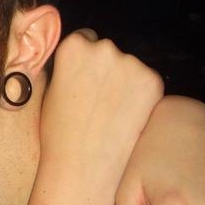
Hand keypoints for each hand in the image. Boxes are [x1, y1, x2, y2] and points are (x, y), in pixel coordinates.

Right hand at [41, 30, 162, 192]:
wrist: (82, 165)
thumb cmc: (59, 132)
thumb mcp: (52, 88)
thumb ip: (69, 67)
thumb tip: (81, 62)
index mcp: (73, 46)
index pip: (85, 38)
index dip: (85, 61)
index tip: (84, 79)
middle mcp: (103, 47)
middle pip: (108, 50)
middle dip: (106, 69)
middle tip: (98, 100)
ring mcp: (131, 63)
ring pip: (129, 66)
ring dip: (124, 81)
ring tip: (111, 113)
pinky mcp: (152, 81)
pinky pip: (145, 81)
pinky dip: (140, 95)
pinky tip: (125, 117)